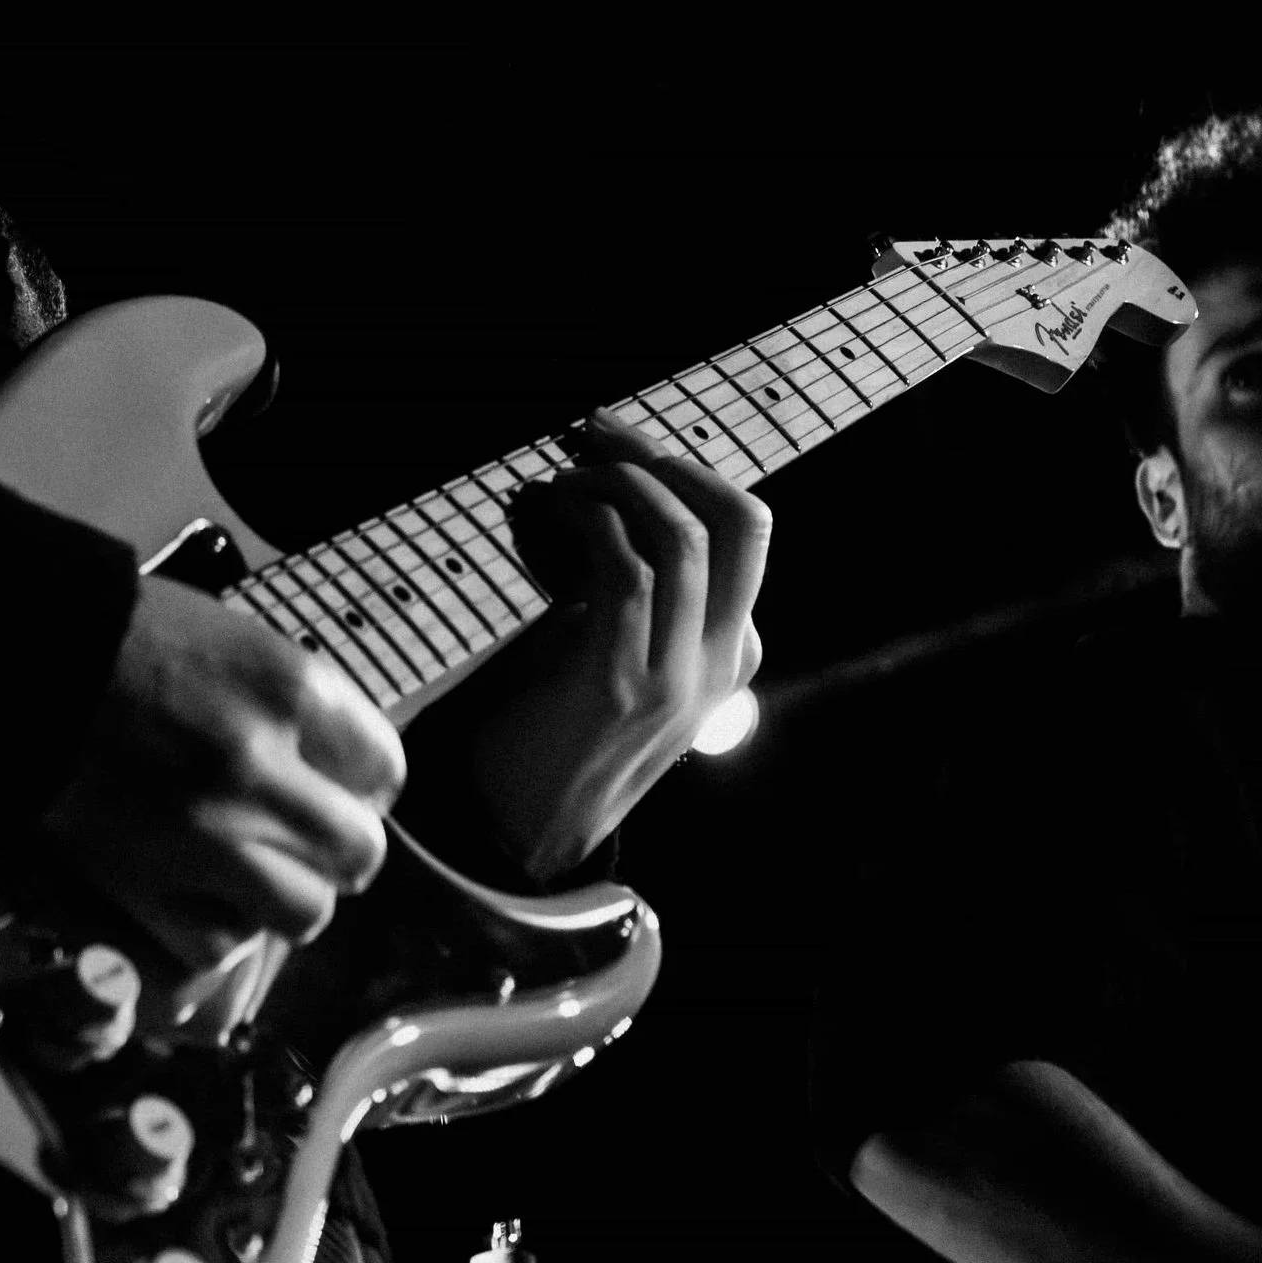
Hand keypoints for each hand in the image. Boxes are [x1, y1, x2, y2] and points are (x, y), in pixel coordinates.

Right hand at [37, 575, 407, 971]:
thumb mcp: (233, 640)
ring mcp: (203, 832)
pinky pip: (220, 944)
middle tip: (298, 836)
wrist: (18, 656)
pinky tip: (193, 893)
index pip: (386, 768)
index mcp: (287, 687)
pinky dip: (214, 929)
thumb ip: (297, 706)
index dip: (363, 783)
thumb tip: (341, 772)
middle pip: (359, 852)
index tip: (336, 785)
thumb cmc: (123, 636)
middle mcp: (257, 763)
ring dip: (283, 895)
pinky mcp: (143, 882)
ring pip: (305, 911)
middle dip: (335, 848)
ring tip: (249, 871)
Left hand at [453, 413, 769, 880]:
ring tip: (554, 479)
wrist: (518, 832)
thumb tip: (592, 491)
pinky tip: (540, 516)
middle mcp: (722, 661)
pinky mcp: (621, 685)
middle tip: (591, 430)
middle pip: (743, 520)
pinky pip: (627, 570)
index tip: (601, 444)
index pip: (739, 527)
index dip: (670, 469)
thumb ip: (631, 592)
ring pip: (682, 535)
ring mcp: (678, 677)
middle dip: (663, 454)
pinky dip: (583, 524)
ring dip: (610, 484)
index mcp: (732, 651)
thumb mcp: (614, 650)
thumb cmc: (550, 726)